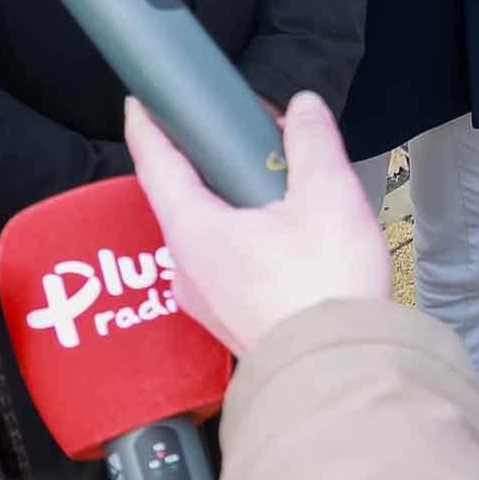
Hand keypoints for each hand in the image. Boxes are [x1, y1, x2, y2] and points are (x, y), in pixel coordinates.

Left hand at [122, 92, 389, 357]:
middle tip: (245, 138)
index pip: (156, 165)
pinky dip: (245, 239)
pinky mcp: (230, 321)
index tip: (138, 105)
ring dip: (232, 205)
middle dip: (209, 164)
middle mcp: (187, 269)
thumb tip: (302, 109)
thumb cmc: (325, 291)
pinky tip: (287, 237)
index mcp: (195, 231)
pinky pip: (226, 265)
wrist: (340, 374)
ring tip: (281, 188)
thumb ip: (311, 142)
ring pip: (208, 234)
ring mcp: (206, 301)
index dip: (147, 128)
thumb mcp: (328, 195)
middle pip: (184, 198)